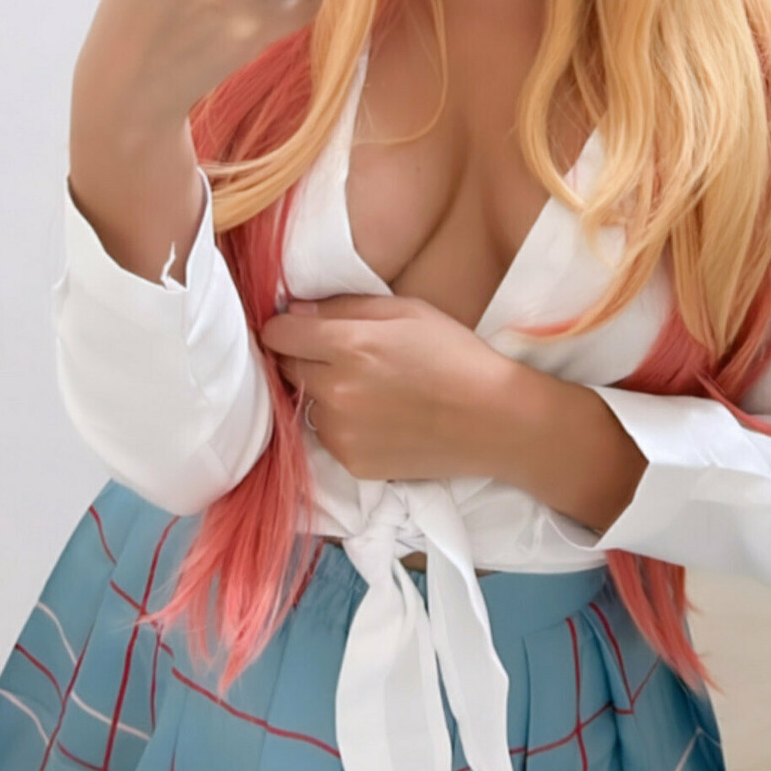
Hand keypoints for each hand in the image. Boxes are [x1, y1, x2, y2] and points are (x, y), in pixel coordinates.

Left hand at [259, 294, 519, 482]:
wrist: (493, 420)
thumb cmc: (454, 354)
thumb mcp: (406, 310)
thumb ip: (344, 306)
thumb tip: (295, 310)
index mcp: (349, 346)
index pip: (277, 334)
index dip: (285, 326)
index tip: (300, 326)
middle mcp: (336, 392)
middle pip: (285, 369)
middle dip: (304, 358)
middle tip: (341, 355)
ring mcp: (341, 433)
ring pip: (305, 404)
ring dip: (321, 393)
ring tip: (366, 388)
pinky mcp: (352, 463)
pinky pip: (326, 435)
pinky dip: (341, 424)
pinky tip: (377, 416)